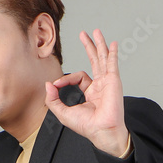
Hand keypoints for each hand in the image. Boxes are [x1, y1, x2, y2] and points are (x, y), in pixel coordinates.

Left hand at [44, 29, 128, 155]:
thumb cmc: (86, 125)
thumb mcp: (63, 113)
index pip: (79, 77)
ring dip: (99, 45)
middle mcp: (100, 86)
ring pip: (103, 59)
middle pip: (94, 61)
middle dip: (89, 47)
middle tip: (84, 34)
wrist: (101, 130)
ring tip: (95, 32)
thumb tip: (49, 84)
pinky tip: (112, 44)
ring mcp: (108, 82)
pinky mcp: (113, 81)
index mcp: (91, 93)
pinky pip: (112, 63)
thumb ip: (53, 99)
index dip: (66, 78)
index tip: (56, 84)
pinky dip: (112, 53)